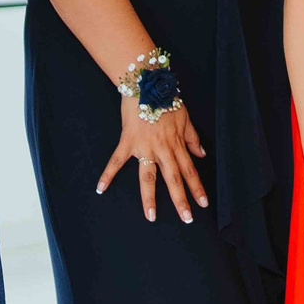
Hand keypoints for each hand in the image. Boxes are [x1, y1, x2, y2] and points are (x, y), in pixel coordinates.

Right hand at [97, 92, 207, 223]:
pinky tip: (101, 189)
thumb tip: (201, 154)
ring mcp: (144, 148)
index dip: (197, 188)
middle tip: (187, 219)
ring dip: (150, 198)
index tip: (203, 204)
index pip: (189, 171)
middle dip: (181, 200)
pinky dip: (107, 175)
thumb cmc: (166, 99)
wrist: (147, 84)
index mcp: (176, 144)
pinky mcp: (127, 142)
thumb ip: (192, 138)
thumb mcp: (185, 118)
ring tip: (151, 216)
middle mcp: (162, 149)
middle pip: (173, 179)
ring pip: (148, 178)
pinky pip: (116, 162)